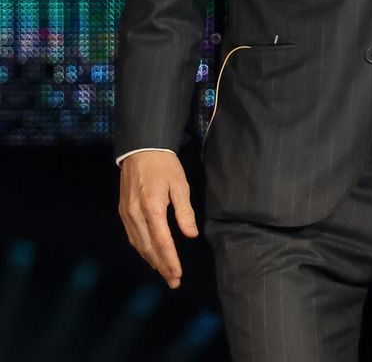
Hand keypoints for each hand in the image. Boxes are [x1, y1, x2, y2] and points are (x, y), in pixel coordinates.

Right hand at [119, 150, 197, 287]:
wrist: (141, 149)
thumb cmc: (164, 165)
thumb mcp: (179, 184)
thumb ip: (184, 211)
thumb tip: (191, 235)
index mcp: (152, 207)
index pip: (162, 241)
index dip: (170, 260)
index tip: (178, 275)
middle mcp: (135, 214)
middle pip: (148, 247)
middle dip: (161, 266)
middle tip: (173, 281)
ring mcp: (126, 213)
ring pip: (138, 244)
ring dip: (151, 260)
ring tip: (164, 273)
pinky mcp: (123, 211)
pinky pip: (132, 236)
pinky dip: (142, 249)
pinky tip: (150, 255)